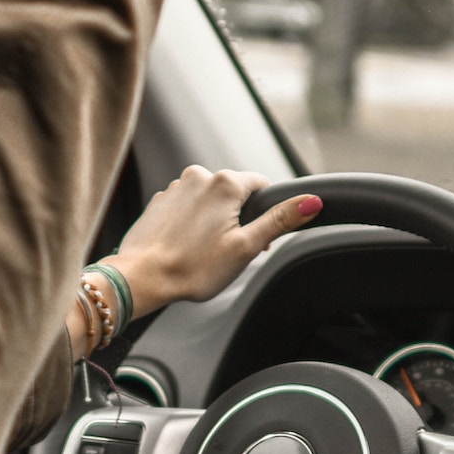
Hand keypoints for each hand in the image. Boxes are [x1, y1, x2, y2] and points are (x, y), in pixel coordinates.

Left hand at [108, 168, 322, 314]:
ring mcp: (176, 187)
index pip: (261, 185)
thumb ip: (280, 220)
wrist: (141, 277)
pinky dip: (191, 224)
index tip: (255, 239)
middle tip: (229, 251)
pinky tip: (185, 247)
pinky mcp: (159, 201)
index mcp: (225, 183)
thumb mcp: (246, 247)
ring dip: (214, 221)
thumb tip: (312, 201)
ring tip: (203, 252)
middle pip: (234, 193)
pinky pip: (186, 207)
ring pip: (209, 201)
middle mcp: (199, 176)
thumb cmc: (193, 267)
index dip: (265, 214)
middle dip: (238, 218)